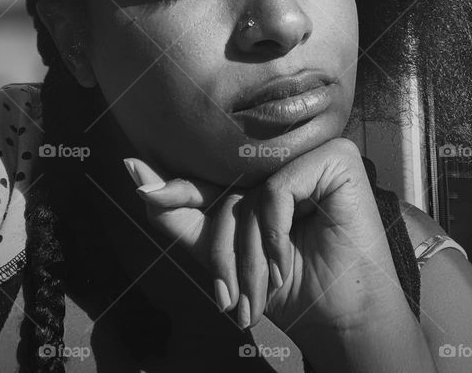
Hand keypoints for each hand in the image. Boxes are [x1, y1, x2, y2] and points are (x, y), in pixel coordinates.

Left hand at [123, 137, 407, 338]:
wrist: (339, 317)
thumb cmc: (288, 287)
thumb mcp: (221, 254)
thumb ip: (178, 214)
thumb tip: (133, 169)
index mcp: (259, 173)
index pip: (209, 176)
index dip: (175, 188)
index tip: (132, 171)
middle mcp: (283, 157)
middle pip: (226, 189)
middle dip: (224, 251)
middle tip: (230, 299)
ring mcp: (309, 153)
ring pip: (251, 191)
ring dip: (250, 252)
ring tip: (267, 285)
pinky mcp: (335, 157)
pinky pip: (278, 188)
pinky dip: (275, 231)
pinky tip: (287, 259)